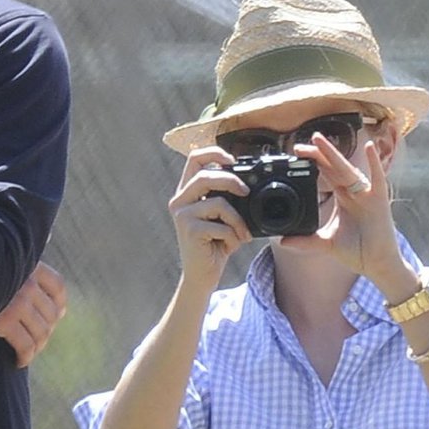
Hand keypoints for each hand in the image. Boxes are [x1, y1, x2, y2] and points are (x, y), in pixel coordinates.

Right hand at [0, 261, 67, 365]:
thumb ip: (15, 269)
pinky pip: (25, 345)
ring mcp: (18, 301)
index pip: (57, 286)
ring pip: (41, 332)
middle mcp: (27, 282)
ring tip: (27, 352)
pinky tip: (19, 362)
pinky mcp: (5, 320)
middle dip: (45, 331)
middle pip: (50, 314)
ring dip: (37, 346)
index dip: (58, 304)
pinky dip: (25, 357)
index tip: (55, 315)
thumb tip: (52, 289)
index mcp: (27, 265)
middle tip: (35, 341)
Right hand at [168, 146, 252, 290]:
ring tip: (242, 234)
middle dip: (232, 181)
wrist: (202, 275)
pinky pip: (221, 226)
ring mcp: (182, 215)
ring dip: (238, 220)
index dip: (214, 152)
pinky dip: (233, 237)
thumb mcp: (223, 218)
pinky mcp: (189, 230)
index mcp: (187, 192)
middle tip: (247, 193)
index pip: (194, 158)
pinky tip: (231, 246)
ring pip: (218, 203)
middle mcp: (179, 200)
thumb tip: (249, 185)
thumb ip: (228, 199)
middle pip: (206, 175)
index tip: (234, 160)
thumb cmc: (215, 245)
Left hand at [304, 131, 403, 282]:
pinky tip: (370, 147)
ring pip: (348, 169)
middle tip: (300, 143)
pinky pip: (377, 178)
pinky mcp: (379, 201)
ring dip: (333, 154)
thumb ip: (306, 241)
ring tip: (318, 139)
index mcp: (343, 197)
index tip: (294, 154)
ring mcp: (367, 194)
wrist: (377, 264)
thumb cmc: (358, 251)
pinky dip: (375, 163)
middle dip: (317, 154)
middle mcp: (354, 191)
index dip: (312, 162)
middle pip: (333, 167)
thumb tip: (283, 241)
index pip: (325, 173)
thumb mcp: (327, 243)